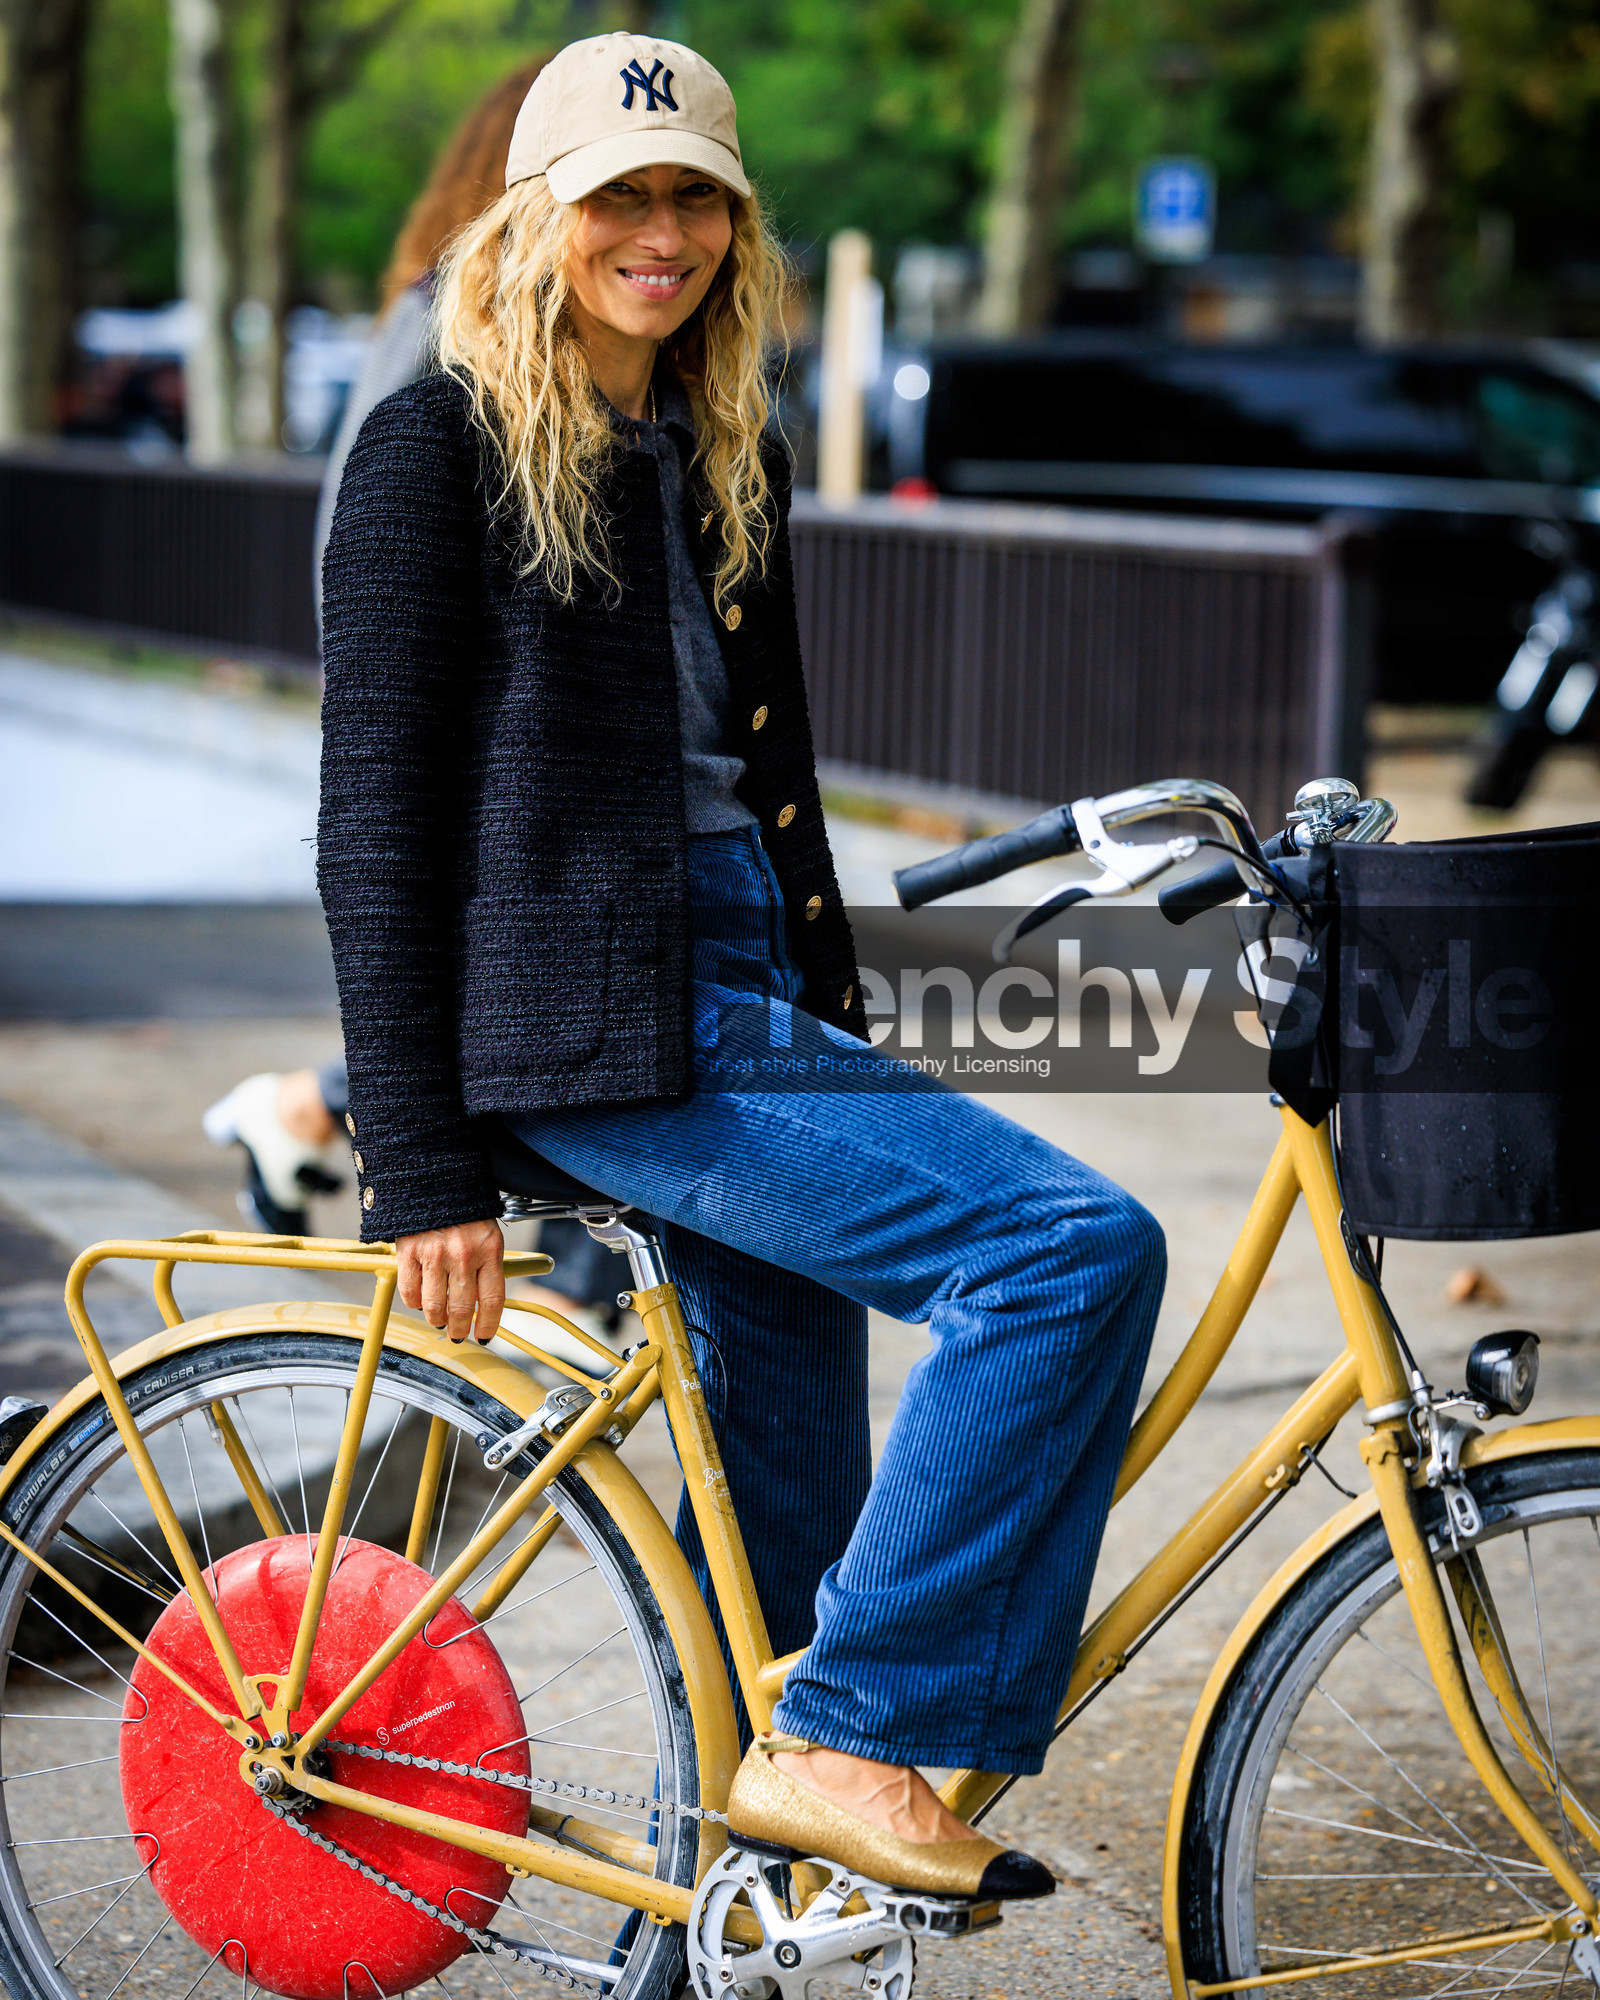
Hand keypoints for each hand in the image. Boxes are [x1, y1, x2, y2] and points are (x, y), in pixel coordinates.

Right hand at [396, 1219, 504, 1344]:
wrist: (434, 1178)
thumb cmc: (464, 1210)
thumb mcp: (487, 1234)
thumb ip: (488, 1265)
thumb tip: (484, 1303)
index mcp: (489, 1249)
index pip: (492, 1300)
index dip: (488, 1324)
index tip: (484, 1335)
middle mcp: (463, 1254)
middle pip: (462, 1309)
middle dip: (460, 1329)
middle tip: (457, 1333)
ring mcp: (434, 1254)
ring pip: (434, 1307)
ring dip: (437, 1320)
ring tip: (439, 1320)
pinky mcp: (409, 1252)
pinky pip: (410, 1292)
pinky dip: (415, 1303)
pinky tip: (420, 1301)